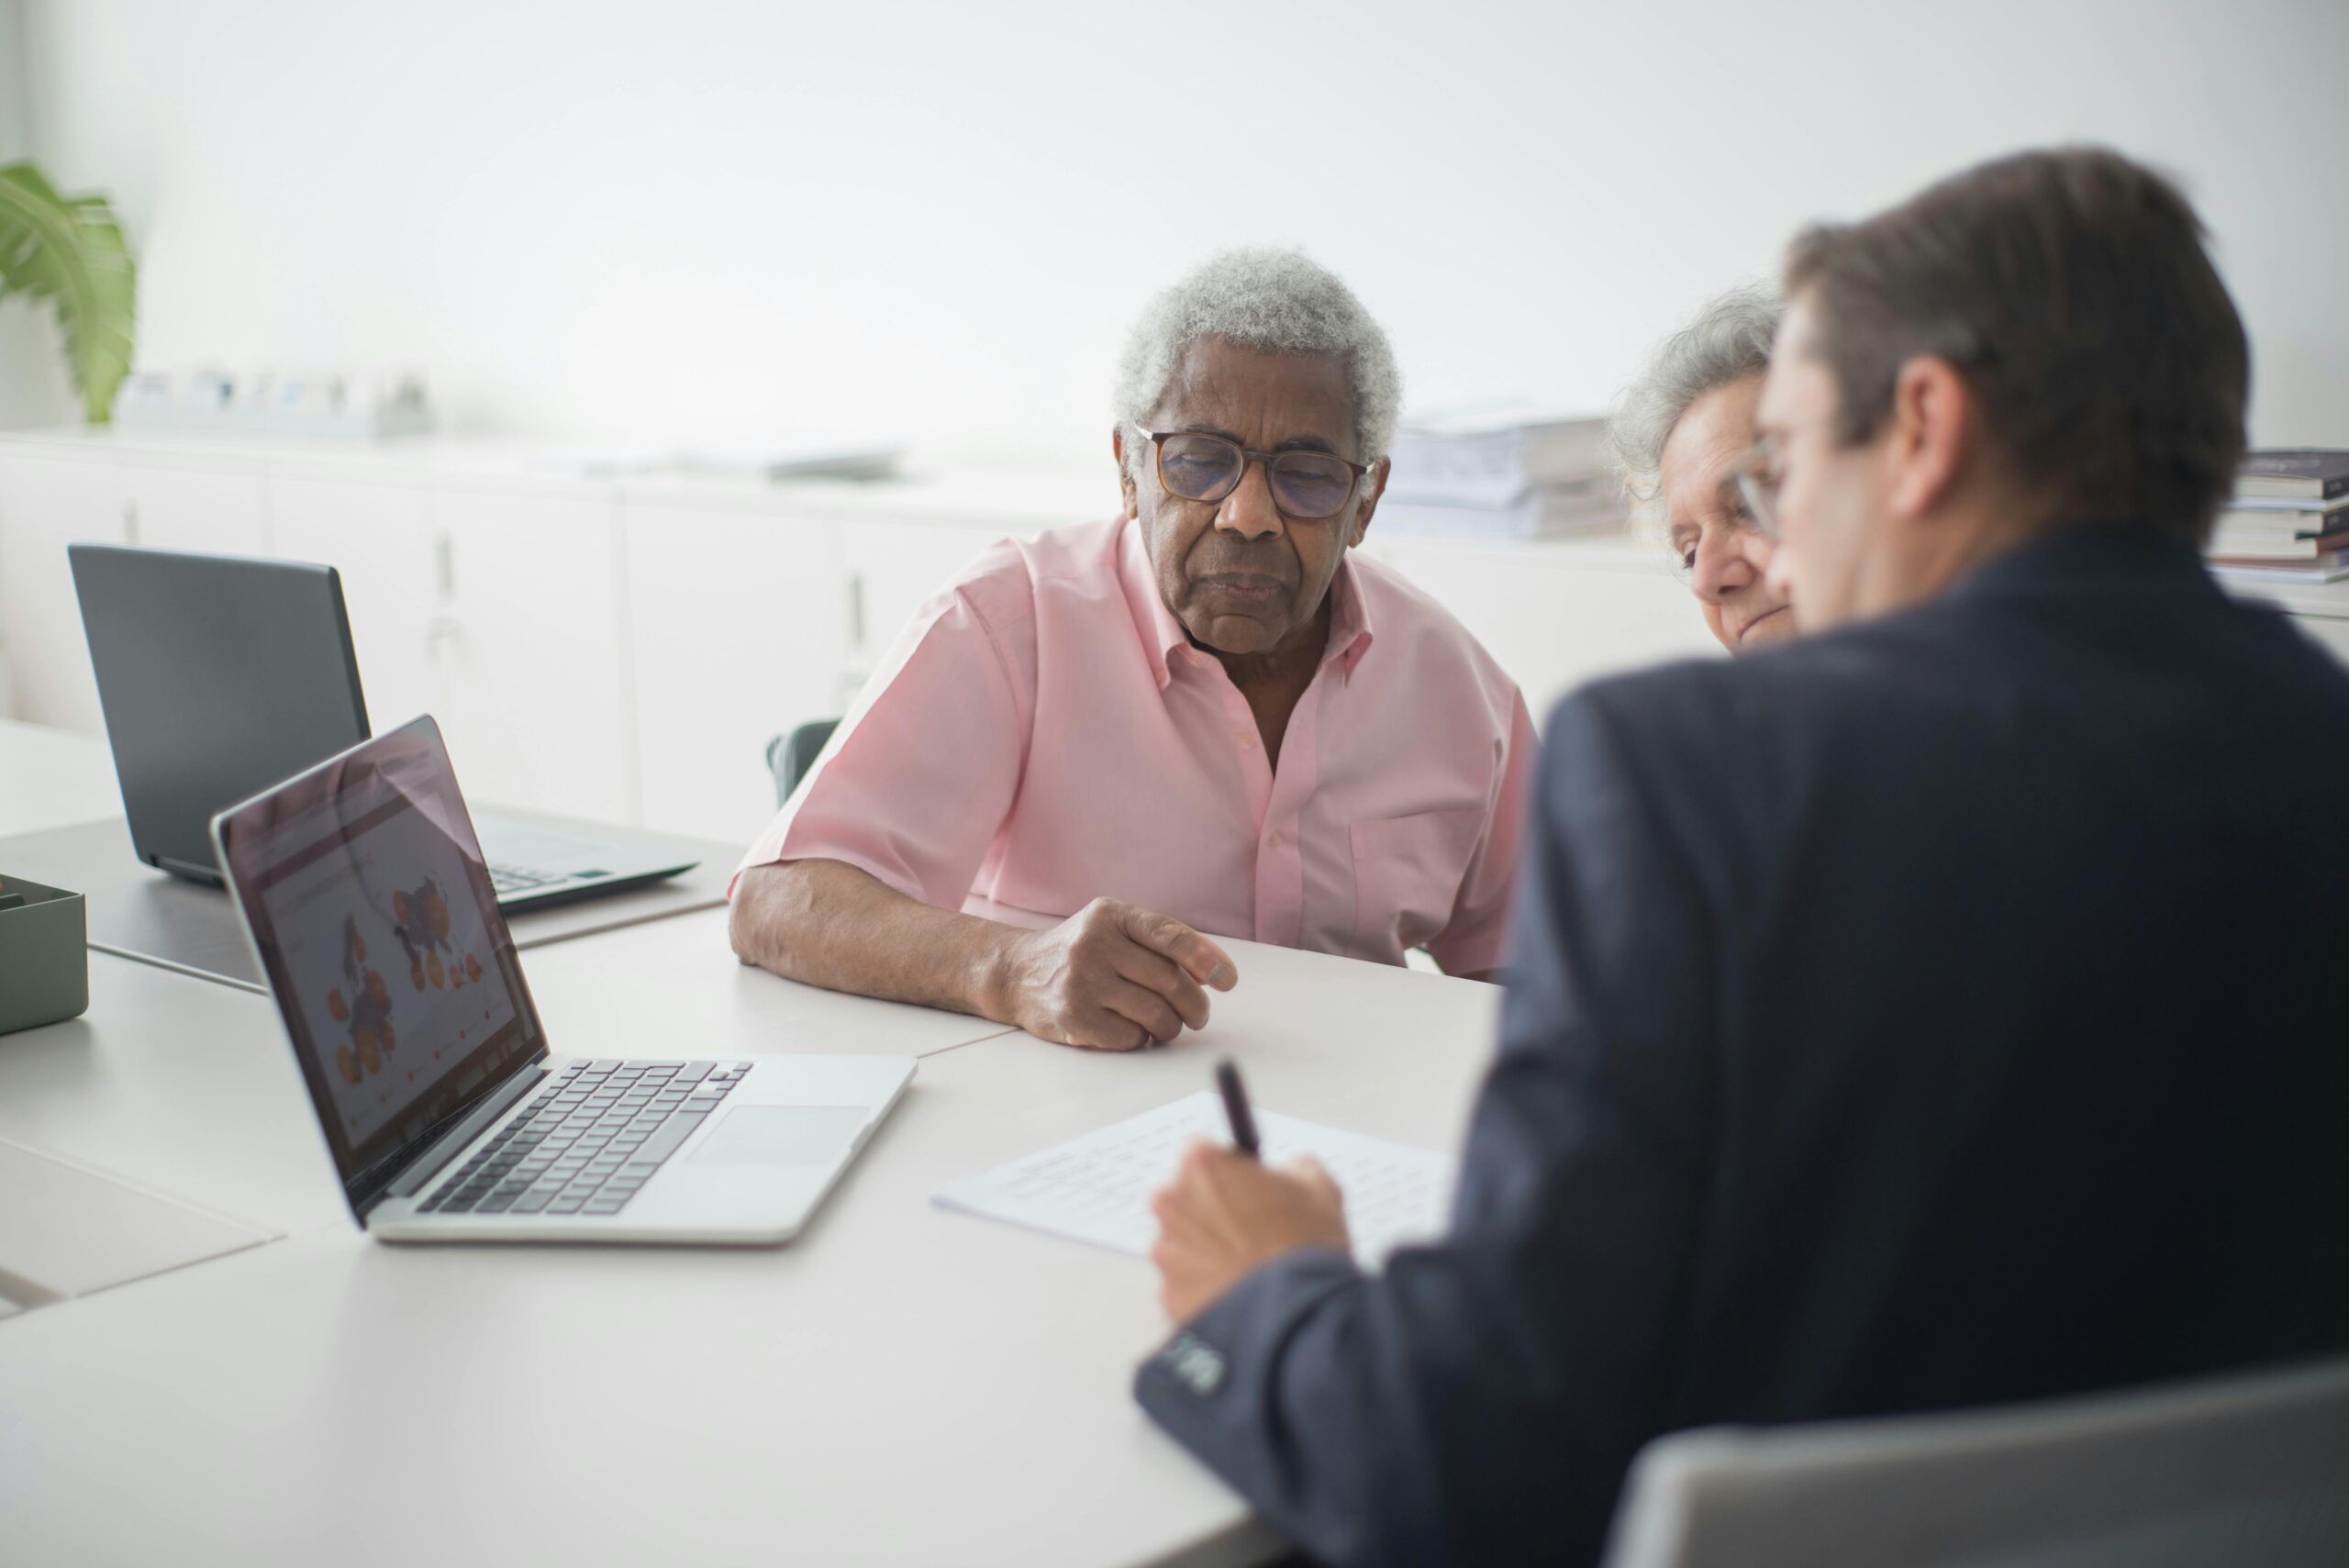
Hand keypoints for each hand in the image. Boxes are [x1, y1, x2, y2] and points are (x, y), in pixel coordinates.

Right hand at [993, 898, 1237, 1050]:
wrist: (1017, 973)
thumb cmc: (1081, 951)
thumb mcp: (1114, 928)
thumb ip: (1160, 942)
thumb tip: (1214, 973)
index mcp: (1110, 915)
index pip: (1169, 935)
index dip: (1206, 959)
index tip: (1228, 980)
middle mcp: (1093, 944)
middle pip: (1169, 981)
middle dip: (1195, 1005)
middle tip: (1199, 1015)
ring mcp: (1081, 982)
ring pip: (1155, 1014)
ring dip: (1171, 1026)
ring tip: (1167, 1024)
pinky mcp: (1074, 1018)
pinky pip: (1131, 1037)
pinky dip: (1142, 1038)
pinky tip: (1133, 1029)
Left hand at [1150, 1139, 1349, 1320]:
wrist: (1297, 1316)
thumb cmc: (1304, 1250)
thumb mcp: (1319, 1188)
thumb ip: (1294, 1168)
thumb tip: (1292, 1171)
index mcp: (1202, 1165)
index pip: (1203, 1155)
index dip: (1229, 1174)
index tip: (1246, 1189)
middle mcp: (1172, 1203)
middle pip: (1185, 1198)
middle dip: (1211, 1211)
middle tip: (1250, 1231)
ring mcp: (1166, 1251)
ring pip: (1182, 1243)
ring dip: (1205, 1251)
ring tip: (1247, 1268)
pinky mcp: (1168, 1295)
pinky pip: (1183, 1284)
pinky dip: (1203, 1288)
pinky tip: (1236, 1292)